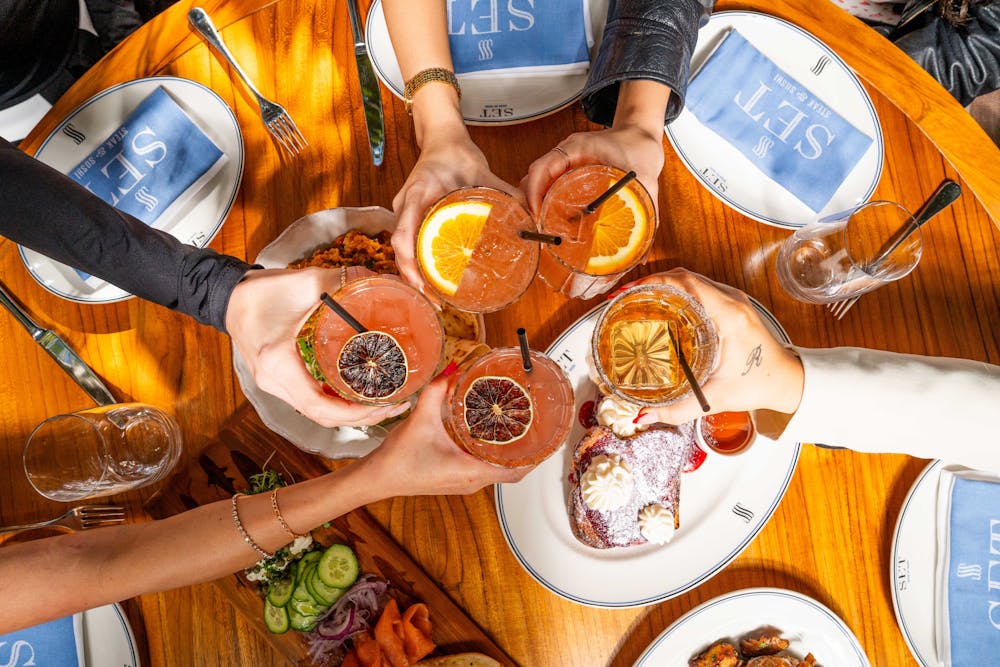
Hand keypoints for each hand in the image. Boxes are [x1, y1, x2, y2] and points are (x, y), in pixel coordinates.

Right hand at [225, 267, 410, 427]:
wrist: (227, 296)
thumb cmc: (260, 292)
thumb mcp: (304, 284)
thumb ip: (343, 282)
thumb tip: (381, 281)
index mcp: (279, 364)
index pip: (319, 407)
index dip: (354, 414)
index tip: (382, 405)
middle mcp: (274, 382)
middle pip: (322, 416)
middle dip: (360, 418)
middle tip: (393, 407)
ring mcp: (273, 385)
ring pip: (316, 413)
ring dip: (348, 413)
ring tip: (381, 404)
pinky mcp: (276, 381)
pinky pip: (309, 401)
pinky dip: (334, 403)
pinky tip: (356, 393)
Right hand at [361, 375, 528, 494]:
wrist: (376, 479)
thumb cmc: (397, 459)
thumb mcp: (420, 419)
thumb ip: (438, 391)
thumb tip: (453, 368)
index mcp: (470, 472)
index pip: (515, 472)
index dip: (535, 459)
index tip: (548, 443)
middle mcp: (471, 482)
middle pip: (512, 473)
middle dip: (527, 454)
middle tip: (539, 430)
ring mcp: (463, 483)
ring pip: (498, 472)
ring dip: (510, 456)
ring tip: (520, 431)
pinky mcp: (455, 480)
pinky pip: (484, 470)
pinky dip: (493, 457)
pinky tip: (489, 438)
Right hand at [391, 127, 521, 287]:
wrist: (441, 138)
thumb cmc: (456, 152)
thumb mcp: (481, 171)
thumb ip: (504, 192)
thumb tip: (529, 214)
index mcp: (418, 193)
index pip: (403, 233)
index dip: (409, 261)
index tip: (422, 281)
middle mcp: (405, 205)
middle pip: (400, 249)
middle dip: (413, 278)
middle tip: (436, 302)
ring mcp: (405, 212)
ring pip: (402, 250)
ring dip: (415, 275)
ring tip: (435, 298)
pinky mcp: (410, 217)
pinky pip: (409, 244)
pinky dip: (418, 264)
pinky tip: (433, 279)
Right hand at [520, 124, 663, 215]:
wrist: (640, 134)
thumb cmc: (640, 146)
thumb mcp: (646, 175)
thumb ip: (648, 202)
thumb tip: (648, 234)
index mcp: (577, 148)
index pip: (543, 167)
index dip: (534, 191)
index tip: (536, 213)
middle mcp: (566, 154)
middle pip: (534, 177)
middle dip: (530, 202)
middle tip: (537, 227)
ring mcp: (566, 162)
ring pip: (539, 182)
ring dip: (536, 203)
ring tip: (541, 227)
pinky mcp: (569, 171)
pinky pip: (549, 184)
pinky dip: (545, 201)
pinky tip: (552, 220)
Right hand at [624, 269, 804, 425]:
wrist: (787, 380)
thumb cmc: (759, 384)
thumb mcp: (714, 398)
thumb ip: (677, 410)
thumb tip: (644, 415)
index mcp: (728, 315)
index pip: (686, 283)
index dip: (654, 281)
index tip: (630, 291)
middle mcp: (732, 301)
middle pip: (685, 276)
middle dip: (652, 282)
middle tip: (626, 296)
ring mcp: (734, 300)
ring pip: (692, 280)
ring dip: (664, 284)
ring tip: (638, 298)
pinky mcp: (733, 305)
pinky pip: (700, 288)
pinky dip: (678, 291)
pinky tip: (661, 305)